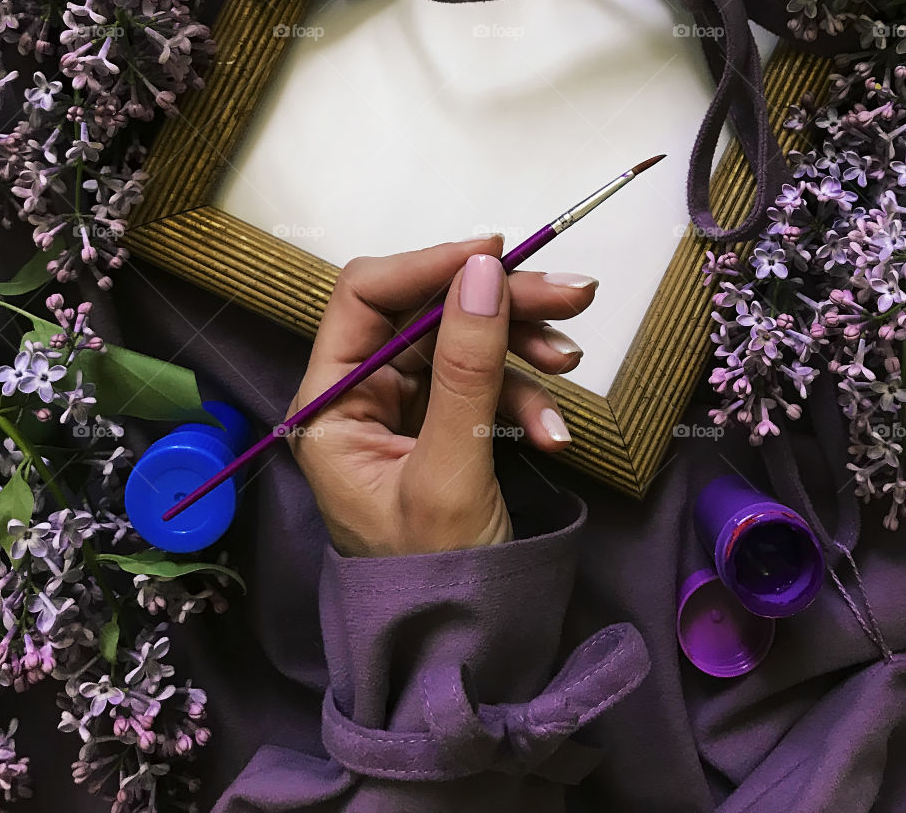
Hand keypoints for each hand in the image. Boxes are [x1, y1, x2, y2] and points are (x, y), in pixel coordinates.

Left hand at [286, 237, 597, 556]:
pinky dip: (527, 395)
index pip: (365, 296)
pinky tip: (557, 432)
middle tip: (574, 296)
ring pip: (467, 341)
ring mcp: (407, 408)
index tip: (497, 255)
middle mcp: (362, 394)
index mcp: (330, 402)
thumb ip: (467, 369)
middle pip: (429, 313)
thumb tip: (482, 271)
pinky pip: (489, 382)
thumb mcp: (451, 471)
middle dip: (500, 303)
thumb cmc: (435, 578)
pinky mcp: (446, 423)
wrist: (462, 652)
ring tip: (574, 361)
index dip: (429, 265)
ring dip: (524, 348)